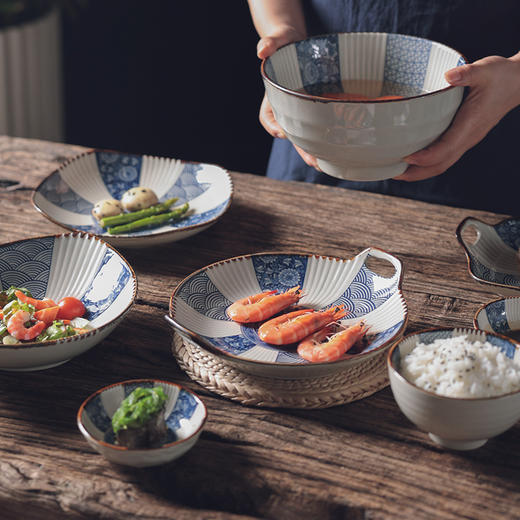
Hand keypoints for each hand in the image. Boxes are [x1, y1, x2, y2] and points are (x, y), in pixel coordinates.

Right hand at [257, 26, 320, 169]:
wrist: (295, 44)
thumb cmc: (283, 45)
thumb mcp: (275, 42)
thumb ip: (269, 44)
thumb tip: (262, 51)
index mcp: (273, 99)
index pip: (268, 118)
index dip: (274, 126)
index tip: (281, 132)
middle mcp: (286, 109)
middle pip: (292, 134)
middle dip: (303, 149)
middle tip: (314, 163)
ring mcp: (301, 111)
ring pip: (307, 135)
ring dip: (316, 150)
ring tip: (327, 164)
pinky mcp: (316, 108)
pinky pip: (321, 125)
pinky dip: (329, 137)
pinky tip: (340, 147)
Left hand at [395, 53, 519, 181]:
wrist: (519, 83)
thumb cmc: (501, 76)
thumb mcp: (485, 70)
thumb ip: (467, 73)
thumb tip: (449, 75)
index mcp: (470, 126)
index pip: (445, 150)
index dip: (424, 157)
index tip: (405, 157)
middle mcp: (467, 138)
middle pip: (439, 165)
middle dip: (416, 173)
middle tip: (392, 173)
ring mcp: (466, 140)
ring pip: (441, 164)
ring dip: (419, 172)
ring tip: (396, 171)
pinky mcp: (464, 138)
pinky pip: (444, 157)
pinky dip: (427, 163)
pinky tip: (412, 159)